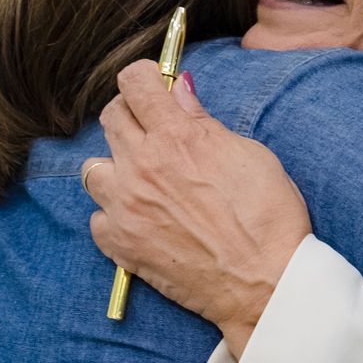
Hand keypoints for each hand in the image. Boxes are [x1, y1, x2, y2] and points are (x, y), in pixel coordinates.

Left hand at [83, 62, 310, 355]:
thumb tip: (179, 91)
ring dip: (115, 169)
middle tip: (154, 130)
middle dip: (132, 115)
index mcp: (177, 137)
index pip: (134, 82)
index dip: (145, 78)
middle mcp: (142, 166)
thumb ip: (204, 122)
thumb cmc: (270, 218)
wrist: (265, 284)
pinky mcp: (120, 244)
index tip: (153, 86)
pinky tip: (143, 222)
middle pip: (111, 116)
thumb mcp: (250, 154)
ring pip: (93, 168)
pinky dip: (115, 217)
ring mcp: (125, 207)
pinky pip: (98, 218)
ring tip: (144, 182)